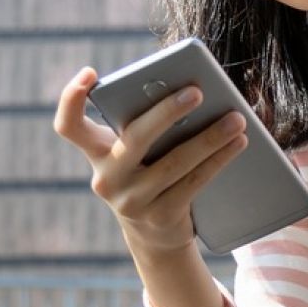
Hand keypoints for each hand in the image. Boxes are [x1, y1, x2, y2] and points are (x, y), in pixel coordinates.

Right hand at [52, 68, 247, 253]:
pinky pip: (193, 182)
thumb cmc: (151, 173)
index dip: (71, 99)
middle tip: (197, 92)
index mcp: (97, 152)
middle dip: (166, 112)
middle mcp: (107, 177)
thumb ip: (151, 125)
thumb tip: (193, 93)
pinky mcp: (158, 216)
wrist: (156, 233)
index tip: (89, 72)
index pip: (69, 126)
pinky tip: (238, 143)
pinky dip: (218, 160)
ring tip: (236, 119)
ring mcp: (131, 200)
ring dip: (209, 138)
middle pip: (134, 137)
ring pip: (174, 162)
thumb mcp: (141, 152)